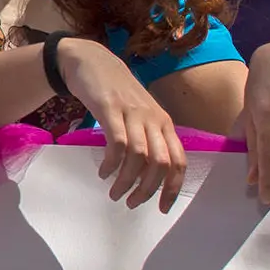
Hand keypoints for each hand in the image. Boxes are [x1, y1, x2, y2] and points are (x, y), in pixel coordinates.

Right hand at [55, 39, 187, 210]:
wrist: (92, 61)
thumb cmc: (117, 93)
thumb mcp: (140, 115)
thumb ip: (147, 140)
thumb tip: (148, 175)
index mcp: (164, 123)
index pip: (178, 161)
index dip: (173, 188)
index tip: (162, 208)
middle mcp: (153, 119)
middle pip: (161, 163)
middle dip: (147, 190)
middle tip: (131, 203)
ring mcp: (132, 113)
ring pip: (139, 156)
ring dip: (127, 181)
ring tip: (115, 193)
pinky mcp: (110, 109)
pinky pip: (116, 143)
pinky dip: (111, 163)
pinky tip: (103, 171)